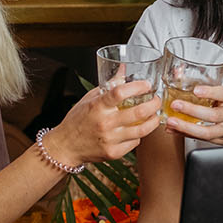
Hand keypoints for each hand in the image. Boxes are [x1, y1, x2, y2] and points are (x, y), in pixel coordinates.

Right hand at [43, 80, 160, 166]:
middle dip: (154, 104)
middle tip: (157, 100)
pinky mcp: (113, 153)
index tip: (146, 84)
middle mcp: (104, 123)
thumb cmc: (77, 121)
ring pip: (142, 130)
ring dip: (153, 121)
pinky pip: (134, 143)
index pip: (120, 92)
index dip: (138, 86)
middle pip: (138, 112)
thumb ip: (108, 86)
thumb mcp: (89, 99)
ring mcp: (110, 139)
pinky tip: (137, 130)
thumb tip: (123, 69)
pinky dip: (139, 136)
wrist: (65, 146)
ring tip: (154, 115)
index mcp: (97, 106)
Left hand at [164, 84, 222, 145]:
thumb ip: (209, 87)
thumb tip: (179, 74)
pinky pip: (202, 139)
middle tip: (176, 105)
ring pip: (207, 132)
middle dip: (192, 111)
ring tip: (172, 121)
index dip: (211, 92)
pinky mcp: (221, 141)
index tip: (196, 90)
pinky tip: (174, 130)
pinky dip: (186, 134)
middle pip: (214, 115)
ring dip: (187, 127)